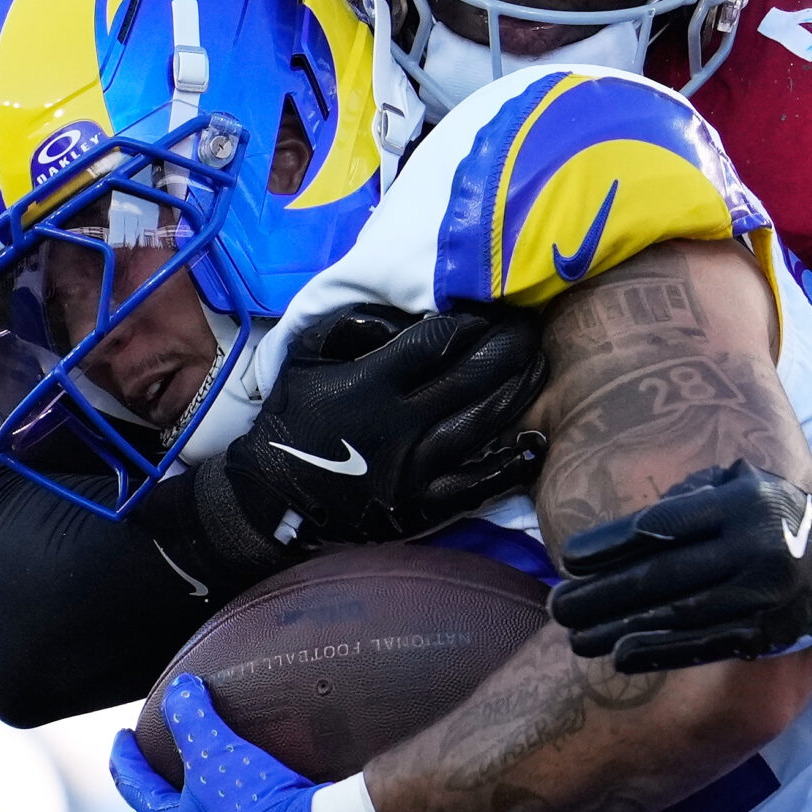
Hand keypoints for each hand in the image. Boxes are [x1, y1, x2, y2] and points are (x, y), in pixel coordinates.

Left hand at [108, 676, 362, 811]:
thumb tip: (178, 688)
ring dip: (215, 803)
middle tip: (171, 760)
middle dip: (171, 787)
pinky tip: (268, 799)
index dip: (126, 760)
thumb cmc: (254, 805)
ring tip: (224, 777)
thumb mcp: (215, 753)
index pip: (138, 791)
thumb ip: (190, 718)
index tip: (121, 738)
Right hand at [166, 305, 545, 580]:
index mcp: (369, 383)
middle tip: (530, 325)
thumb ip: (351, 325)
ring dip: (518, 389)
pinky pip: (477, 484)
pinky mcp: (424, 505)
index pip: (435, 341)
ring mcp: (416, 467)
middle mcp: (399, 424)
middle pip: (470, 377)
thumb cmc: (292, 416)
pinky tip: (536, 444)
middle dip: (507, 345)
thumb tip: (405, 307)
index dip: (469, 320)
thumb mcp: (304, 357)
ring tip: (539, 363)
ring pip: (483, 423)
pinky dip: (510, 465)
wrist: (271, 495)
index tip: (489, 306)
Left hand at [549, 462, 811, 671]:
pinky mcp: (768, 633)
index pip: (663, 526)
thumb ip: (691, 495)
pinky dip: (660, 653)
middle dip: (602, 594)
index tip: (569, 560)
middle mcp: (752, 548)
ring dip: (619, 629)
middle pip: (662, 575)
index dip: (612, 544)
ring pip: (677, 616)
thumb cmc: (772, 514)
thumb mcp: (741, 483)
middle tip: (556, 606)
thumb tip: (629, 529)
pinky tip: (621, 656)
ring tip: (575, 638)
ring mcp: (761, 595)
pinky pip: (705, 646)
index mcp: (739, 504)